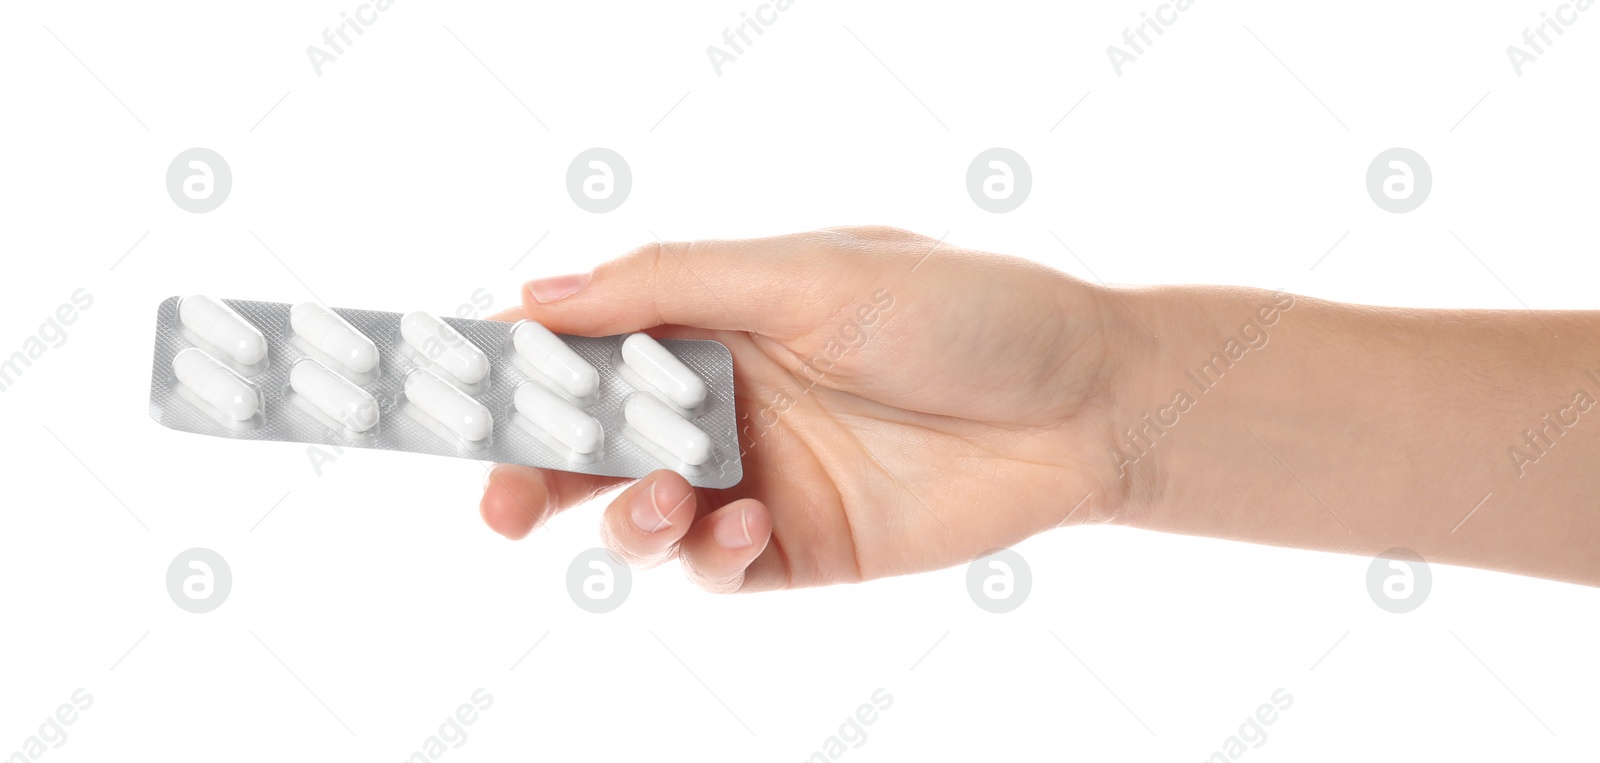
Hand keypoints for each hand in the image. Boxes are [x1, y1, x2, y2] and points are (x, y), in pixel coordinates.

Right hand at [479, 227, 1137, 590]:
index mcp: (714, 314)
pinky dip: (708, 555)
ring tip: (661, 495)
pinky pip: (713, 570)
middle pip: (589, 441)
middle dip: (532, 469)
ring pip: (637, 514)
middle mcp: (722, 396)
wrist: (1084, 405)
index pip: (585, 339)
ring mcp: (755, 474)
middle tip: (498, 500)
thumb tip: (537, 296)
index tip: (443, 392)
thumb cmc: (962, 310)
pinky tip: (744, 524)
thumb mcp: (810, 274)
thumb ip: (673, 286)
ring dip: (623, 513)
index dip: (512, 366)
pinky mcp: (796, 546)